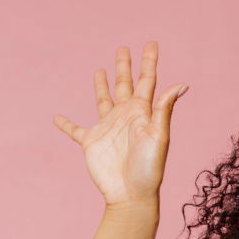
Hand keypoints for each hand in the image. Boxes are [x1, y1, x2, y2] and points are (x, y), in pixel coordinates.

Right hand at [53, 41, 188, 207]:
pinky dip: (65, 124)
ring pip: (103, 100)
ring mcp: (108, 128)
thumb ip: (164, 109)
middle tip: (123, 48)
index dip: (149, 62)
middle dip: (124, 67)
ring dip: (101, 85)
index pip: (148, 81)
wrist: (132, 194)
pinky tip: (57, 117)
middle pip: (124, 85)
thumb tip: (181, 84)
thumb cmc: (149, 167)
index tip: (151, 43)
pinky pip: (75, 130)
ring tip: (99, 70)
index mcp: (143, 112)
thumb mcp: (159, 135)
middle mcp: (126, 116)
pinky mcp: (91, 142)